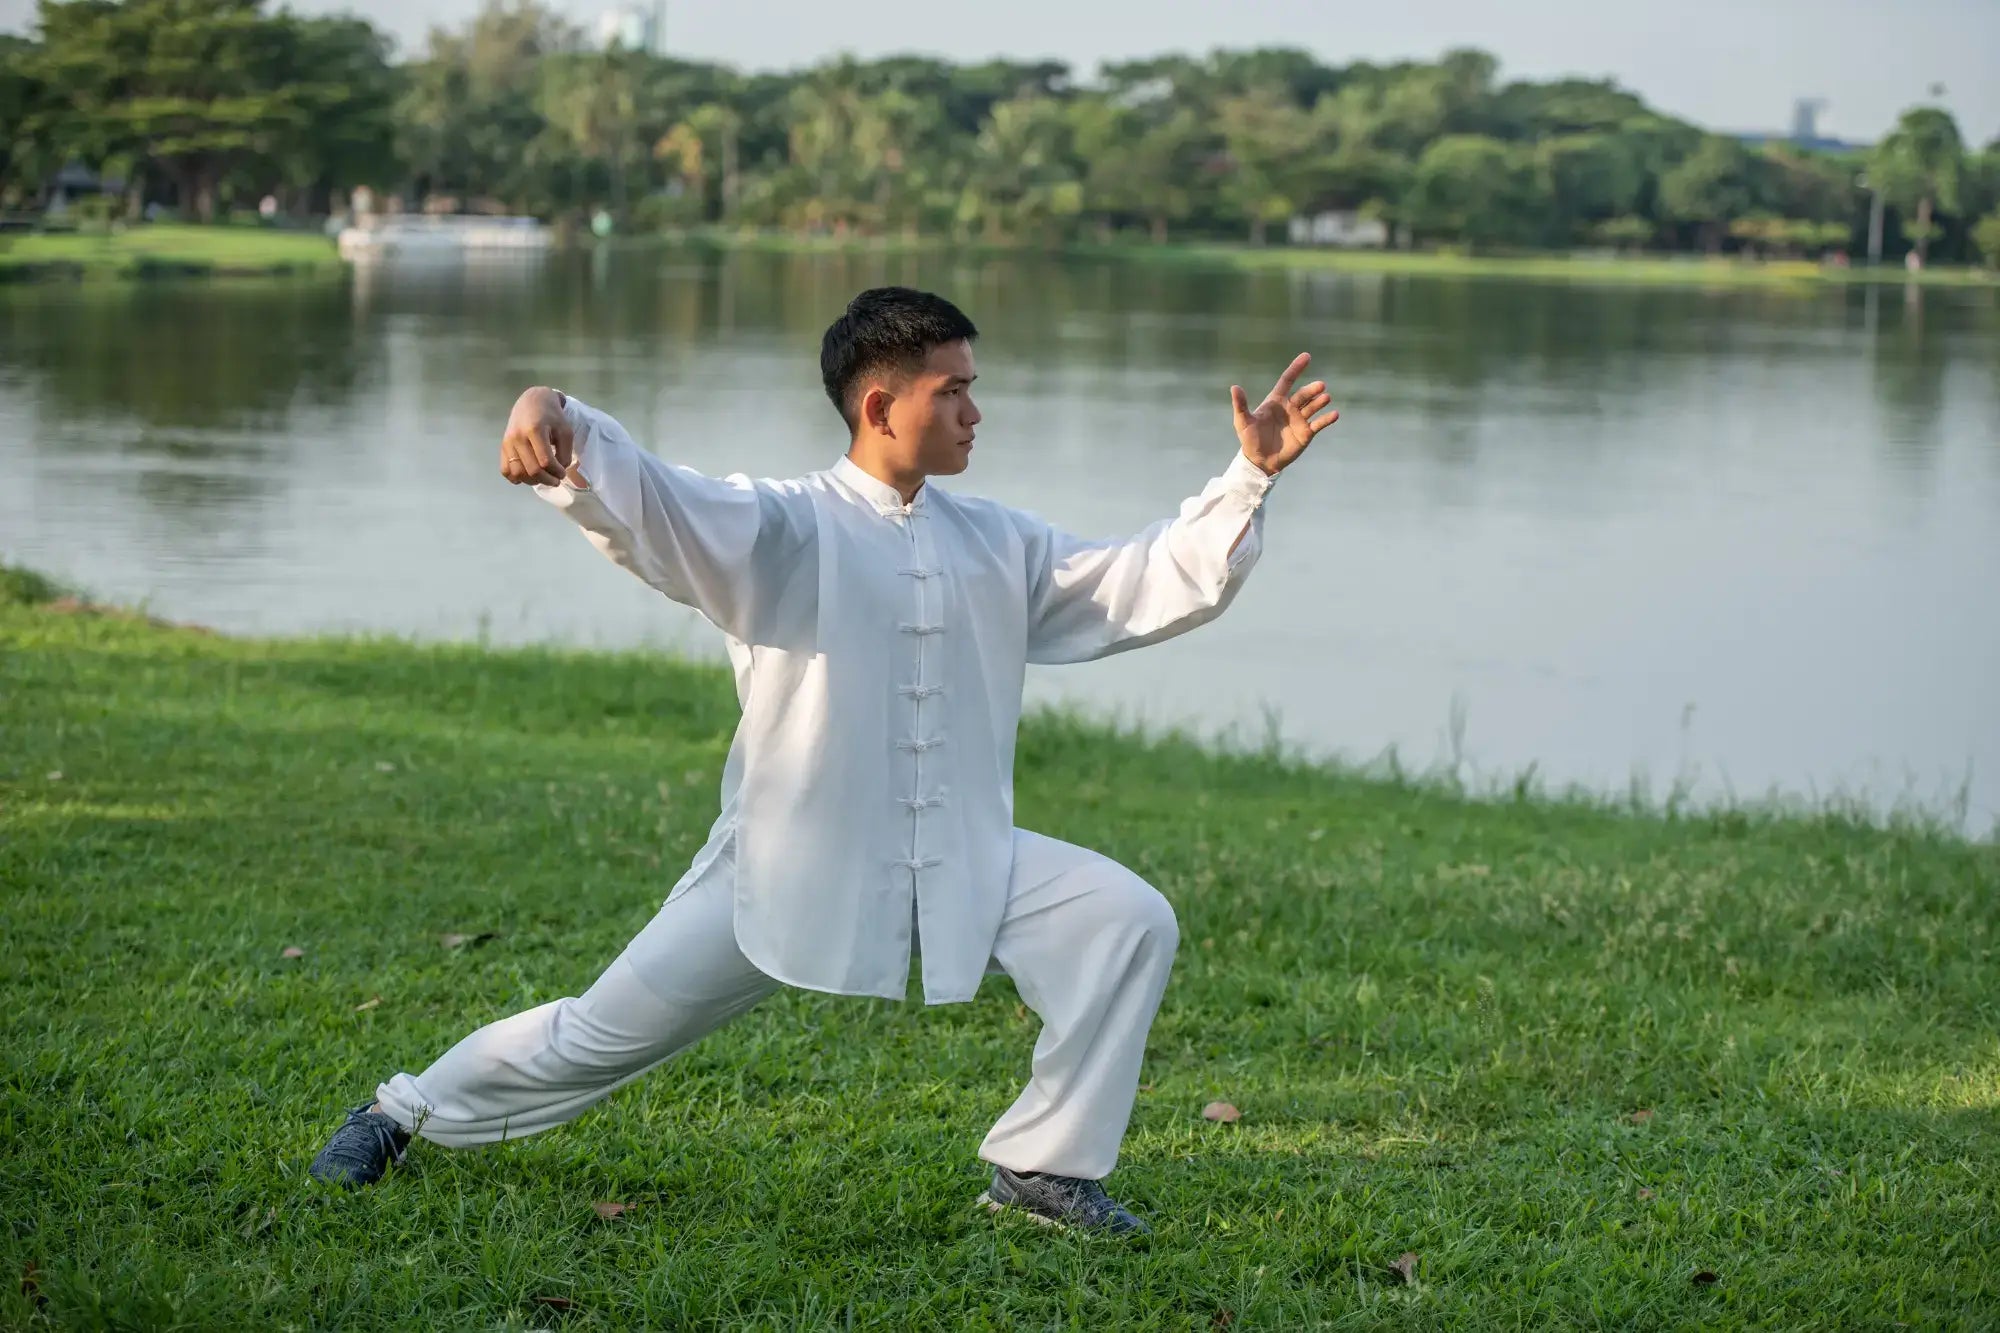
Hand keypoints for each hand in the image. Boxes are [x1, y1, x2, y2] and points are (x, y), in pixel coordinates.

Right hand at [500, 386, 576, 485]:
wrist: (532, 401)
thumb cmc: (552, 416)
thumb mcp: (565, 431)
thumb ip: (565, 453)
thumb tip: (558, 471)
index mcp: (535, 430)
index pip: (545, 461)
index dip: (556, 472)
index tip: (563, 473)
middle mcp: (518, 437)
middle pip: (531, 470)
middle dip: (547, 480)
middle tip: (556, 480)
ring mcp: (508, 442)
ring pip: (517, 473)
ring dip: (532, 481)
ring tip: (543, 478)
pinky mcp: (503, 446)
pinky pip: (505, 470)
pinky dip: (516, 478)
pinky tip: (527, 476)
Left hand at [1230, 353, 1338, 475]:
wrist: (1260, 461)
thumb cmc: (1249, 440)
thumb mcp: (1243, 422)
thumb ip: (1240, 405)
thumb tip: (1234, 387)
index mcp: (1276, 401)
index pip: (1287, 380)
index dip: (1296, 368)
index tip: (1306, 357)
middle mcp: (1290, 408)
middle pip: (1303, 395)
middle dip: (1311, 390)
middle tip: (1320, 386)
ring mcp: (1299, 420)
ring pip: (1312, 407)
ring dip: (1320, 402)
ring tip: (1326, 397)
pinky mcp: (1306, 433)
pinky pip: (1319, 424)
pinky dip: (1327, 419)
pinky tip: (1335, 414)